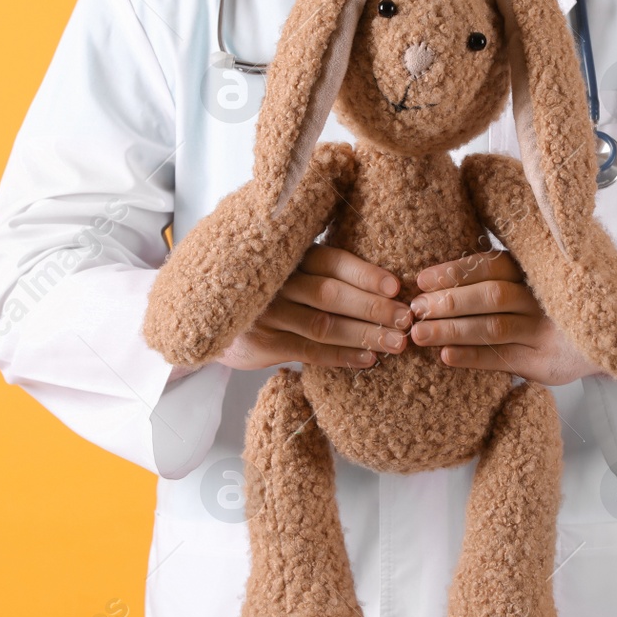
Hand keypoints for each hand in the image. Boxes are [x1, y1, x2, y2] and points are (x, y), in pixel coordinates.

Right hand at [217, 246, 411, 370]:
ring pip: (323, 325)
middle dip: (373, 307)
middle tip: (406, 319)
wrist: (211, 316)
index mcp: (290, 257)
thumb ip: (323, 274)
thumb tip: (389, 288)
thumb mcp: (289, 272)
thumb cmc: (269, 292)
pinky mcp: (262, 343)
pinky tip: (368, 359)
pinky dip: (342, 356)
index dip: (365, 274)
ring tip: (396, 343)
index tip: (397, 286)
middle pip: (331, 294)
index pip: (332, 261)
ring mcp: (267, 314)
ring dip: (363, 334)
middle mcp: (277, 283)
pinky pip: (309, 352)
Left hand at [408, 251, 605, 386]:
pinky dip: (472, 357)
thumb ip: (497, 283)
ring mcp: (546, 331)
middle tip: (416, 309)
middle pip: (490, 295)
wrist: (604, 342)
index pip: (491, 266)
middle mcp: (542, 299)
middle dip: (449, 301)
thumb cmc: (551, 312)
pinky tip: (446, 357)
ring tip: (420, 334)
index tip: (421, 280)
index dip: (454, 272)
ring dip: (452, 330)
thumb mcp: (532, 289)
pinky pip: (503, 359)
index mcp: (534, 273)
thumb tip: (435, 286)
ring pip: (494, 327)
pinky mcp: (546, 362)